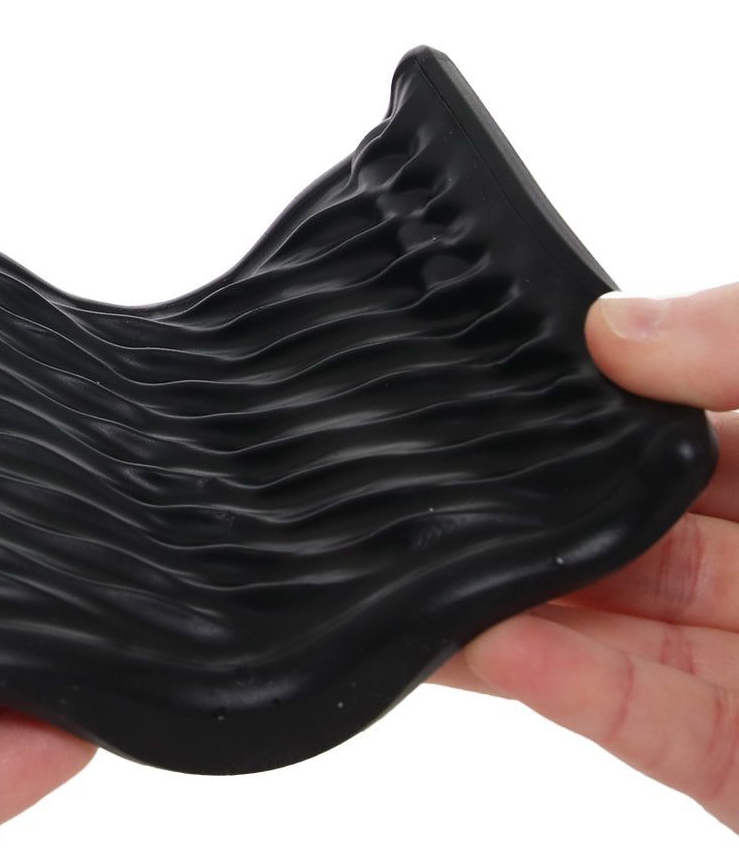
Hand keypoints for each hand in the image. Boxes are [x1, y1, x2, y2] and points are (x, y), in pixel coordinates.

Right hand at [431, 283, 738, 832]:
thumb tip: (604, 326)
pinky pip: (652, 727)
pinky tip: (501, 654)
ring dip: (513, 617)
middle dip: (504, 530)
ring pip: (603, 638)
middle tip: (400, 507)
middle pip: (600, 543)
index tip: (456, 405)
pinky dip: (576, 694)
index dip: (549, 423)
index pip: (631, 435)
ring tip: (413, 588)